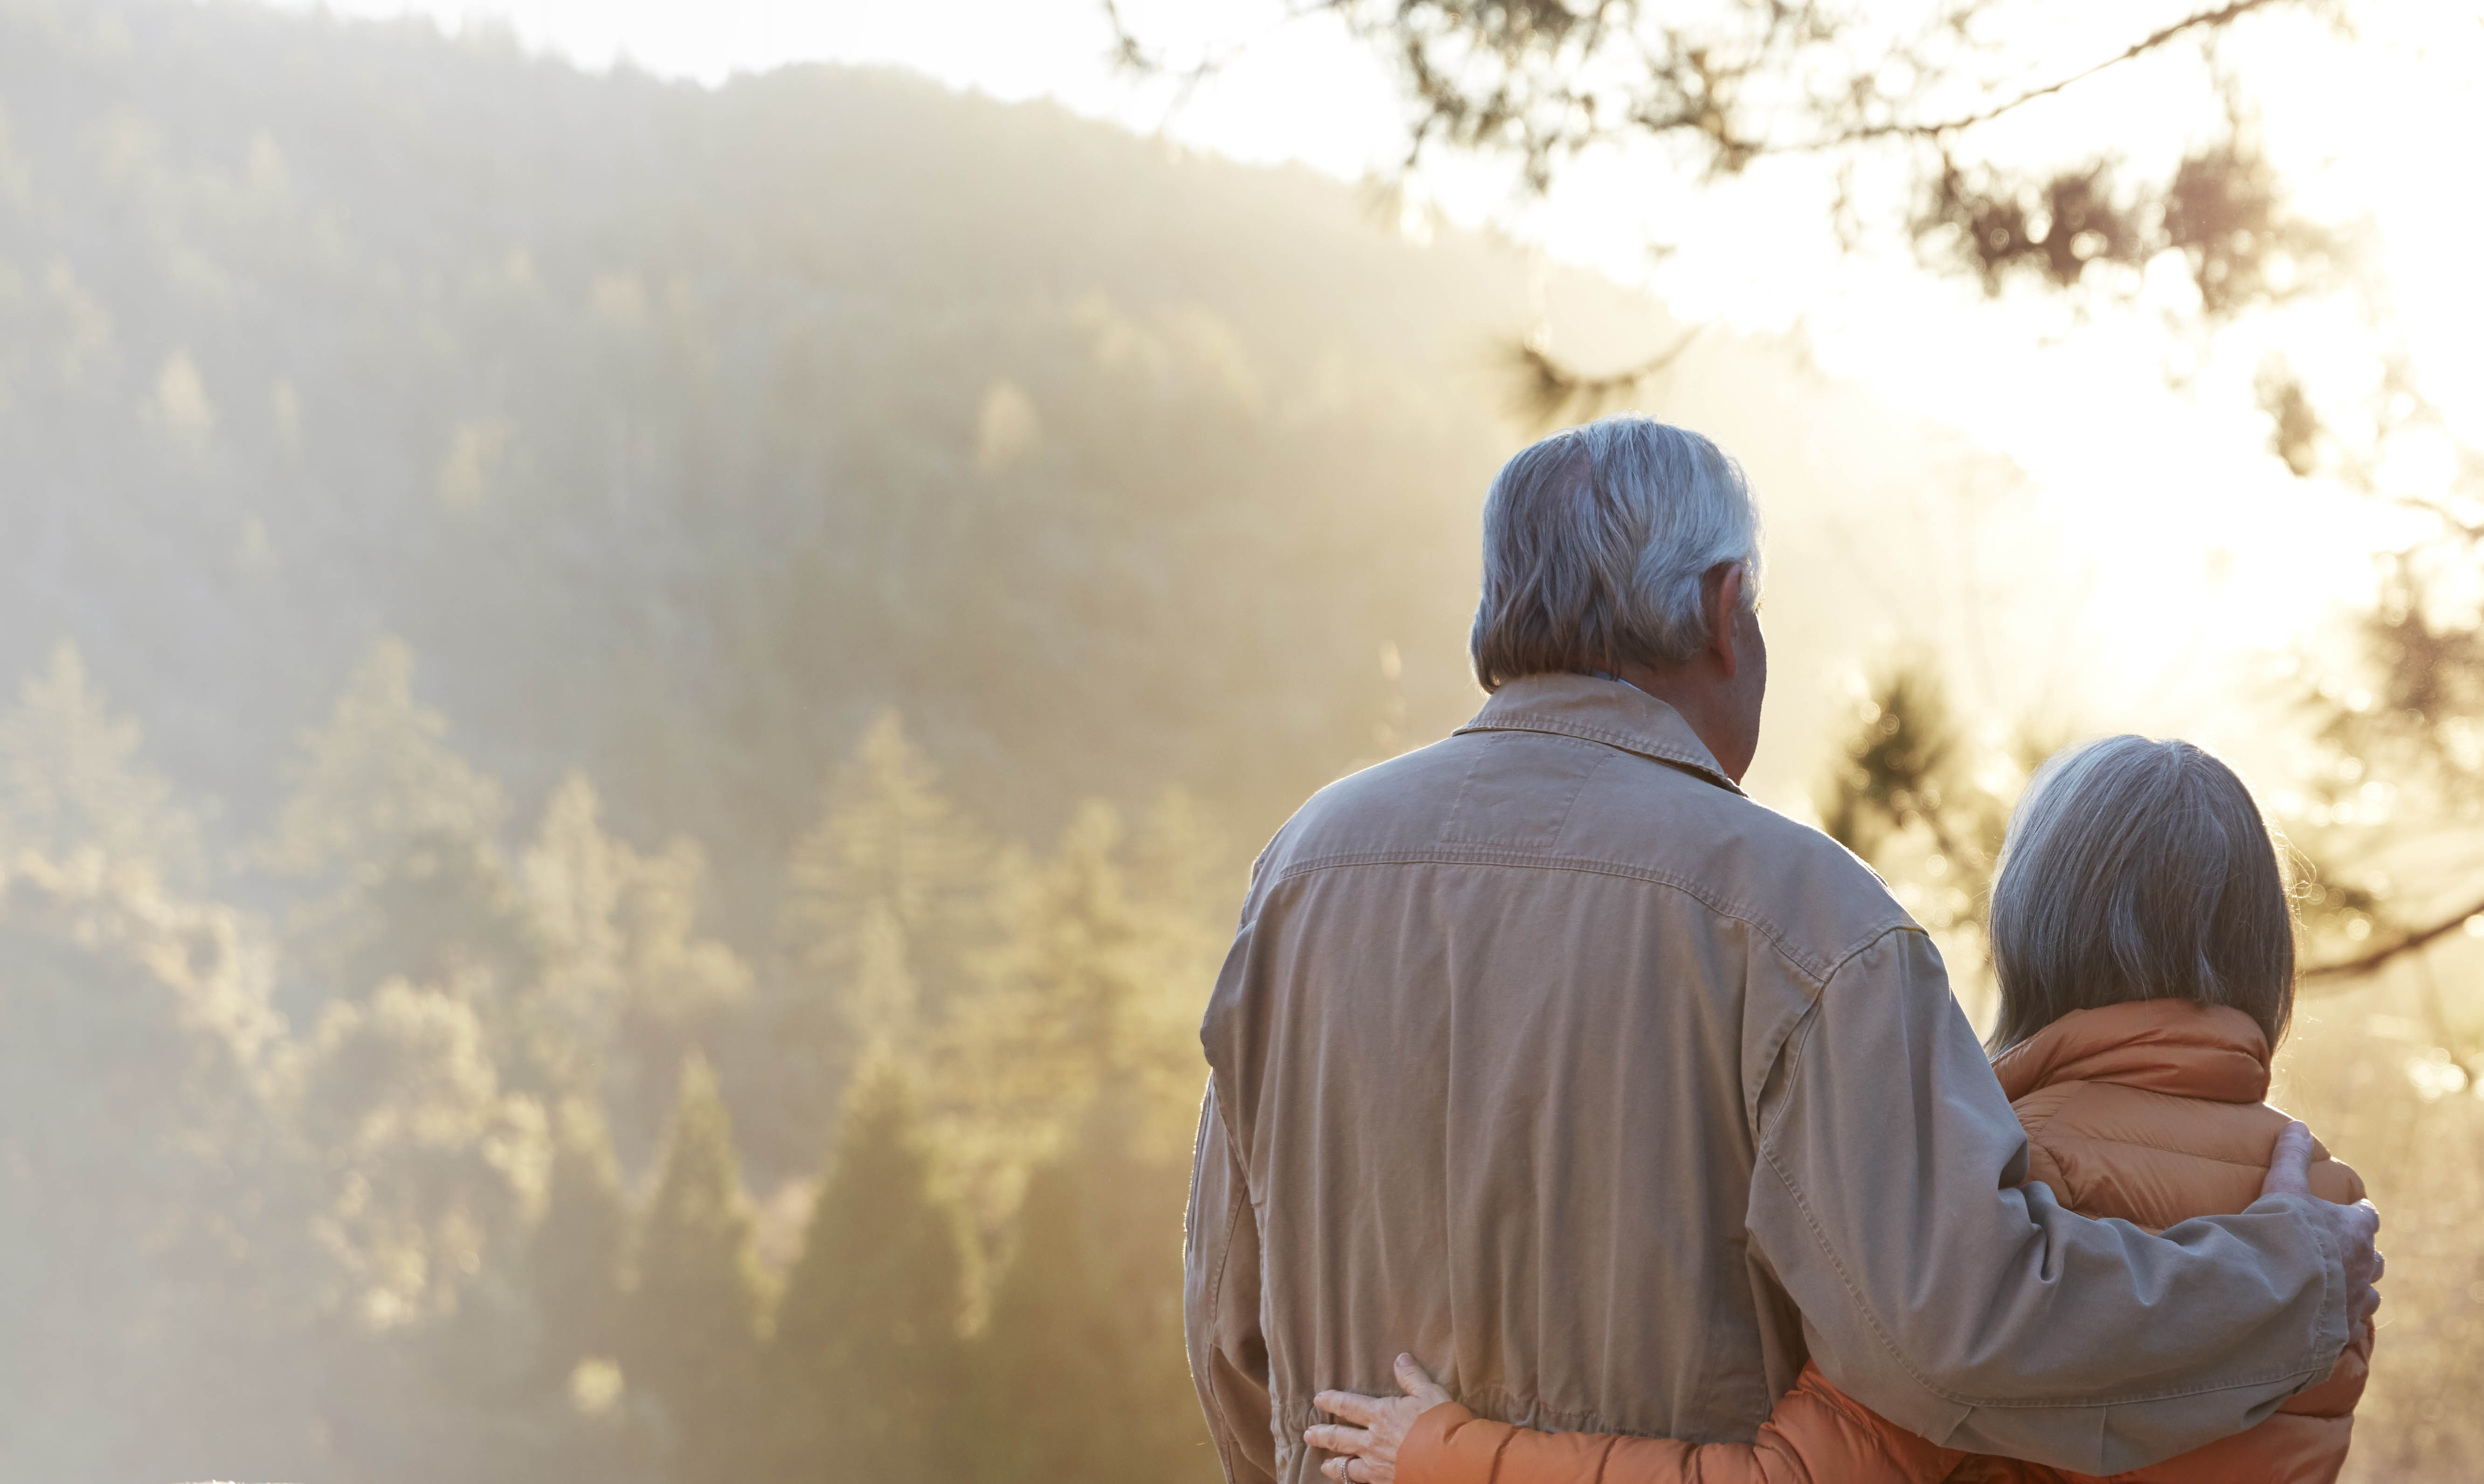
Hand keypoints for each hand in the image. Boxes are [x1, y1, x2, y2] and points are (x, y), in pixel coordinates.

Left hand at [1305, 1354, 1452, 1483]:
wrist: (1452, 1460)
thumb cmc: (1441, 1423)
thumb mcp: (1430, 1393)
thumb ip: (1412, 1377)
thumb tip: (1400, 1358)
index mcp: (1380, 1415)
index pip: (1348, 1405)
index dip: (1332, 1401)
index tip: (1319, 1399)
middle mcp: (1372, 1442)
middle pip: (1339, 1437)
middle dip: (1322, 1435)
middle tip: (1308, 1434)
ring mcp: (1377, 1466)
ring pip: (1346, 1466)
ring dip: (1333, 1465)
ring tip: (1324, 1466)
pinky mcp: (1386, 1483)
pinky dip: (1353, 1482)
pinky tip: (1350, 1483)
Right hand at [2260, 1120, 2383, 1330]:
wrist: (2276, 1289)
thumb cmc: (2283, 1233)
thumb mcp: (2282, 1187)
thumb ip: (2290, 1157)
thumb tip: (2298, 1125)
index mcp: (2354, 1230)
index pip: (2367, 1218)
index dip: (2360, 1214)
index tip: (2356, 1211)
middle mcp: (2364, 1266)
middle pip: (2374, 1259)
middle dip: (2362, 1255)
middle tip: (2344, 1252)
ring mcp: (2357, 1301)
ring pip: (2369, 1295)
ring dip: (2357, 1290)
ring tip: (2338, 1290)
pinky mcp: (2344, 1331)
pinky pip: (2351, 1328)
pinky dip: (2342, 1322)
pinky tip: (2327, 1322)